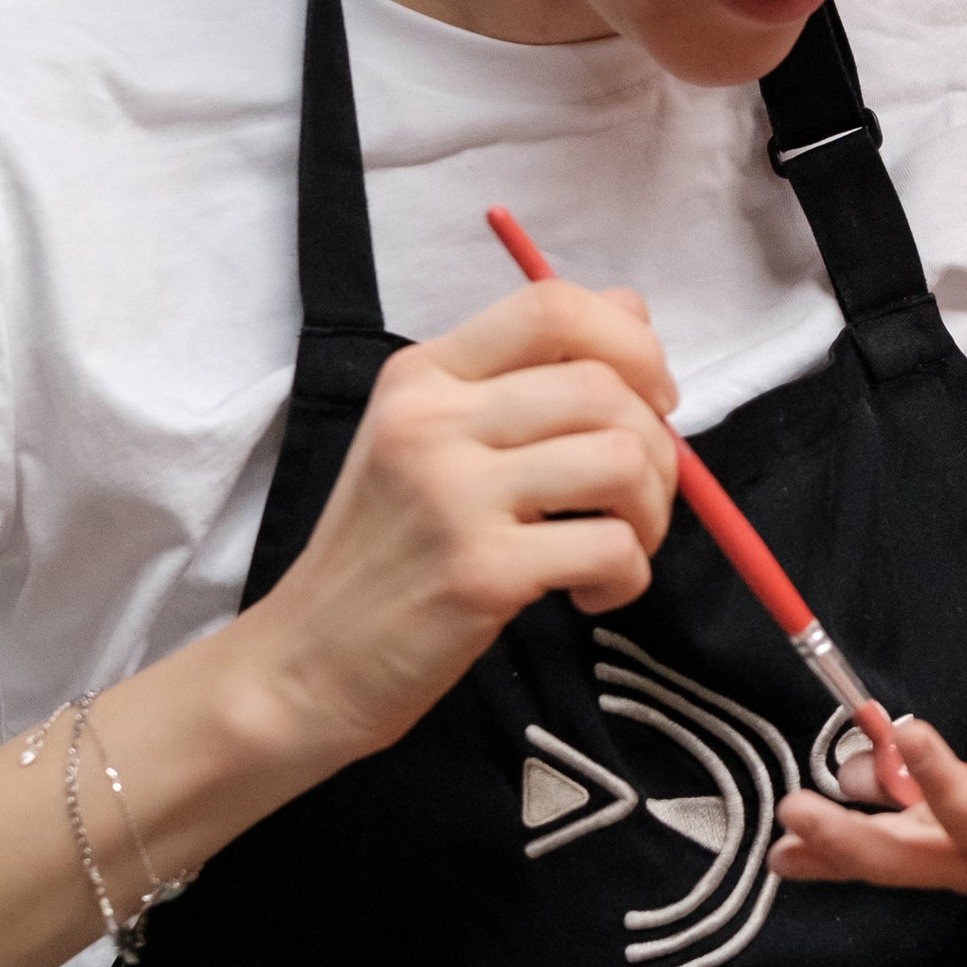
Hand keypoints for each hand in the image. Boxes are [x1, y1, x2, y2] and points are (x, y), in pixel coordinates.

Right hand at [240, 280, 680, 766]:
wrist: (309, 662)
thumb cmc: (387, 551)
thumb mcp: (434, 438)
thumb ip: (525, 374)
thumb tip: (633, 308)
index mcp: (425, 373)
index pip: (552, 305)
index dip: (632, 342)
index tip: (652, 400)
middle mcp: (434, 419)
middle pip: (603, 387)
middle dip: (657, 447)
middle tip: (637, 501)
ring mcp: (454, 495)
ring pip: (622, 460)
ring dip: (651, 512)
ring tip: (617, 546)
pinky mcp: (481, 572)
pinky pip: (613, 547)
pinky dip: (628, 576)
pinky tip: (587, 593)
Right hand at [769, 695, 966, 953]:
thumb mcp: (960, 839)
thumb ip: (893, 830)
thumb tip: (817, 819)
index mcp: (952, 862)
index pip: (879, 862)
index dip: (828, 857)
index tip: (777, 848)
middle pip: (907, 857)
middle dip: (851, 838)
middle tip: (797, 810)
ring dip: (942, 783)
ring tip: (911, 734)